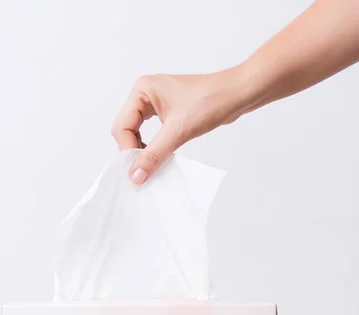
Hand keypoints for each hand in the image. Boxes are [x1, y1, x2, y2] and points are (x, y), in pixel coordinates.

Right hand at [112, 71, 244, 183]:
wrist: (239, 93)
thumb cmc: (211, 101)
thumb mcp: (178, 131)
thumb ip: (154, 155)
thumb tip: (135, 176)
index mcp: (142, 90)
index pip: (122, 126)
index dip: (128, 149)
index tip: (137, 170)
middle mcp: (145, 94)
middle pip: (126, 129)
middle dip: (133, 150)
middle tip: (142, 170)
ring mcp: (155, 103)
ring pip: (137, 132)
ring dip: (143, 150)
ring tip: (152, 165)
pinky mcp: (167, 112)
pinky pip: (151, 133)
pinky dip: (153, 147)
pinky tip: (161, 157)